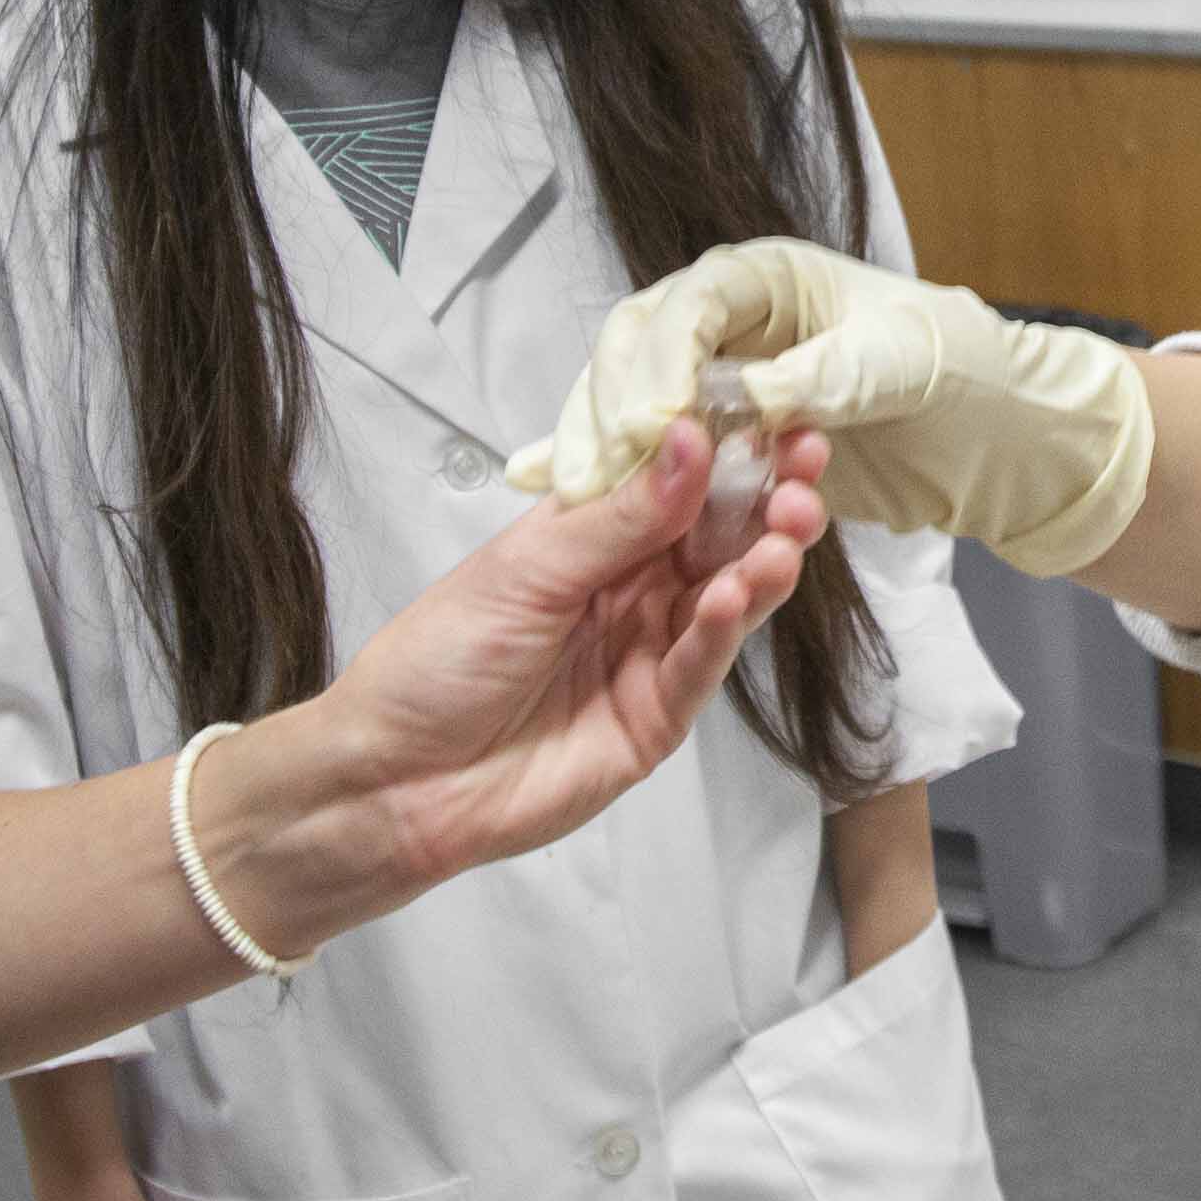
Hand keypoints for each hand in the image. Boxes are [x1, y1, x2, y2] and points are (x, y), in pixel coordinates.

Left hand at [238, 422, 829, 927]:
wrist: (395, 780)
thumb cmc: (438, 659)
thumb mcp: (525, 568)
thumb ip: (619, 515)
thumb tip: (691, 437)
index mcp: (592, 538)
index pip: (678, 483)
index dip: (729, 452)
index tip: (779, 420)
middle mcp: (631, 590)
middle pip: (719, 538)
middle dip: (767, 502)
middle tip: (804, 477)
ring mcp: (649, 654)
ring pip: (728, 598)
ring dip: (763, 561)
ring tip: (788, 530)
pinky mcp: (656, 718)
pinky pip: (702, 666)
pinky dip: (724, 630)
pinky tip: (737, 595)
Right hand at [514, 238, 1158, 578]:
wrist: (992, 430)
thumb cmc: (955, 368)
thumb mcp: (896, 366)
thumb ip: (819, 377)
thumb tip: (743, 397)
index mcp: (768, 279)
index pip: (691, 303)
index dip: (660, 360)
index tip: (649, 425)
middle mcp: (732, 322)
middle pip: (639, 348)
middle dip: (610, 405)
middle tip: (595, 473)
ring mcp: (720, 378)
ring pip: (632, 397)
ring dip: (600, 443)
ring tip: (573, 495)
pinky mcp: (721, 436)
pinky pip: (650, 445)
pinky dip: (601, 461)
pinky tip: (536, 484)